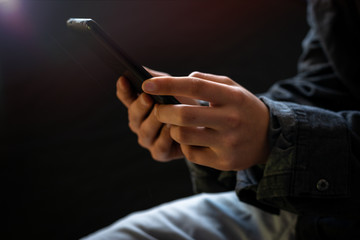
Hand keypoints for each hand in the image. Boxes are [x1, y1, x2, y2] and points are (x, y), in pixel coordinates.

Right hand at [116, 68, 183, 160]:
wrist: (205, 126)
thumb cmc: (186, 104)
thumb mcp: (173, 89)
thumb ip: (158, 81)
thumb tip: (143, 70)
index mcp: (140, 106)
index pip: (126, 97)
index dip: (123, 89)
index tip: (124, 79)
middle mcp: (140, 124)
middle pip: (134, 115)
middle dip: (140, 106)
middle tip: (147, 97)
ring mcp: (149, 139)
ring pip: (145, 131)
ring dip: (154, 121)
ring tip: (163, 112)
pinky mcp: (160, 153)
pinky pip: (159, 146)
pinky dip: (165, 137)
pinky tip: (172, 128)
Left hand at [142, 72, 269, 170]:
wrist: (269, 137)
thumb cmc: (243, 108)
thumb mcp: (233, 88)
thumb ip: (206, 80)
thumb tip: (180, 80)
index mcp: (232, 97)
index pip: (195, 87)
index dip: (168, 84)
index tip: (147, 84)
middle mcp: (231, 120)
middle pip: (184, 114)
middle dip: (162, 111)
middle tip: (158, 108)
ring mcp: (228, 143)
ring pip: (183, 136)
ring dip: (172, 129)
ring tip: (175, 124)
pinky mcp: (224, 161)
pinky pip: (191, 154)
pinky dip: (185, 145)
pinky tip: (192, 140)